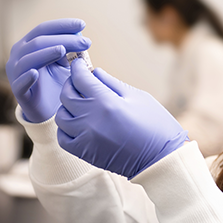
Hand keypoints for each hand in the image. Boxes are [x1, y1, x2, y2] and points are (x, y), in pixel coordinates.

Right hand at [6, 19, 90, 122]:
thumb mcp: (66, 63)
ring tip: (62, 50)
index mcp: (30, 44)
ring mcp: (16, 72)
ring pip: (29, 58)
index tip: (82, 24)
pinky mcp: (18, 90)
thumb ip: (71, 49)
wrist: (49, 109)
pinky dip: (27, 77)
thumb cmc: (58, 81)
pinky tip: (35, 73)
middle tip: (86, 42)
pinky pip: (20, 82)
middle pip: (40, 41)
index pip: (44, 29)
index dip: (63, 25)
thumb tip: (81, 34)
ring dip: (46, 53)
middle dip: (64, 39)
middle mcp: (19, 54)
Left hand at [55, 59, 188, 178]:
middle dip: (71, 84)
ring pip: (62, 116)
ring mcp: (85, 137)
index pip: (81, 79)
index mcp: (106, 102)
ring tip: (79, 103)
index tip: (79, 63)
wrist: (160, 158)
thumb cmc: (156, 125)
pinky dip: (66, 127)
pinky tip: (77, 122)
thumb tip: (95, 73)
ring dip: (67, 106)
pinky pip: (63, 137)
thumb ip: (113, 83)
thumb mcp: (138, 97)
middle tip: (80, 81)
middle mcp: (91, 119)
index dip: (78, 68)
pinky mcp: (85, 153)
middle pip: (67, 95)